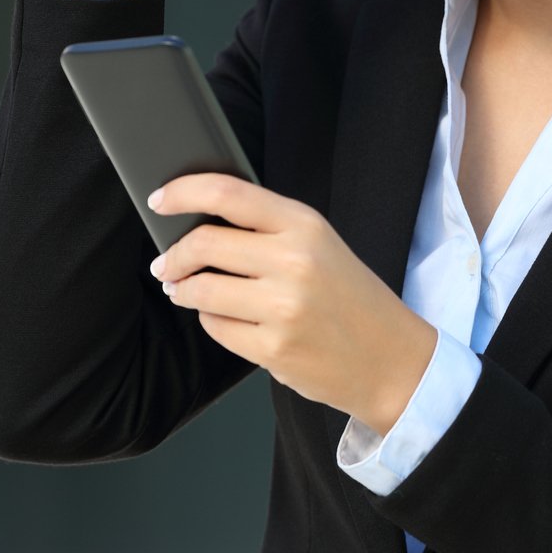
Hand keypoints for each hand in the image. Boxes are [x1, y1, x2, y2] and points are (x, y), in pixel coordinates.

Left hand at [147, 174, 438, 430]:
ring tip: (187, 291)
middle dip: (172, 256)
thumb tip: (195, 221)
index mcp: (305, 225)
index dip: (183, 192)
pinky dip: (212, 321)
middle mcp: (294, 261)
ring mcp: (284, 308)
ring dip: (184, 290)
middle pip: (204, 243)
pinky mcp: (274, 349)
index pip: (227, 193)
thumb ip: (266, 228)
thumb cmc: (350, 298)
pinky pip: (216, 327)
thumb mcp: (320, 245)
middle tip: (164, 264)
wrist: (393, 360)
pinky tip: (228, 319)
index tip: (158, 199)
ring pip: (201, 289)